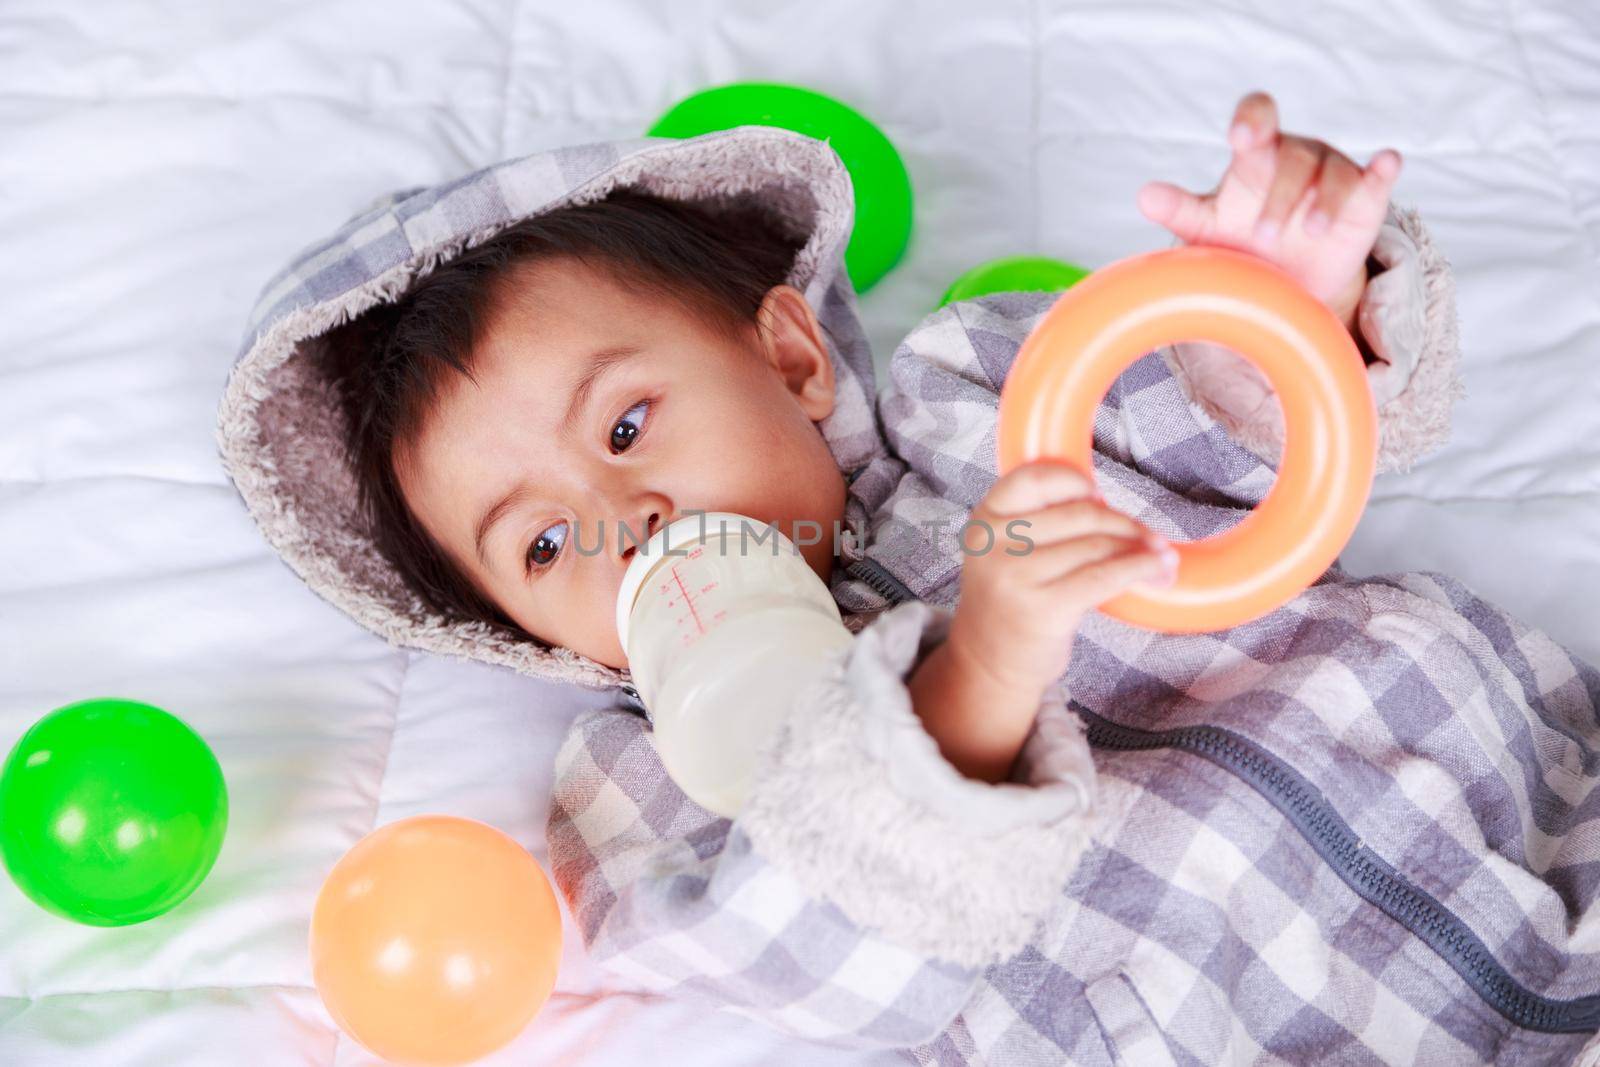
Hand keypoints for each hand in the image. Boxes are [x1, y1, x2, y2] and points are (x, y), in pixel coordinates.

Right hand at [946, 460, 1177, 699]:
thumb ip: (1037, 523)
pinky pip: (1106, 577)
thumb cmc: (1009, 604)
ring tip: (1159, 557)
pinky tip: (1158, 571)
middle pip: (1080, 514)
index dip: (1074, 481)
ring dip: (1140, 549)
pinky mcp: (1044, 608)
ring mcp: (1016, 577)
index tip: (1099, 496)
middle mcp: (994, 545)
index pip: (1034, 477)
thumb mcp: (1004, 552)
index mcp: (984, 521)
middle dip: (1124, 522)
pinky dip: (1141, 569)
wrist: (988, 664)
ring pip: (1098, 545)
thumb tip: (1109, 507)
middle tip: (1147, 536)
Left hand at [1136, 90, 1401, 317]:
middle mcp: (1297, 157)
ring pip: (1334, 175)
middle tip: (1263, 236)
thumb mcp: (1207, 228)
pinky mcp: (1365, 199)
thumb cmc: (1240, 245)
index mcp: (1258, 154)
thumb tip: (1144, 196)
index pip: (1257, 117)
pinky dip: (1383, 169)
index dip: (1252, 121)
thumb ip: (1179, 209)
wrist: (1284, 286)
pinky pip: (1377, 178)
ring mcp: (1334, 174)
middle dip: (1279, 195)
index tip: (1242, 137)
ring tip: (1310, 231)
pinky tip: (1386, 162)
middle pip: (1293, 159)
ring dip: (1325, 200)